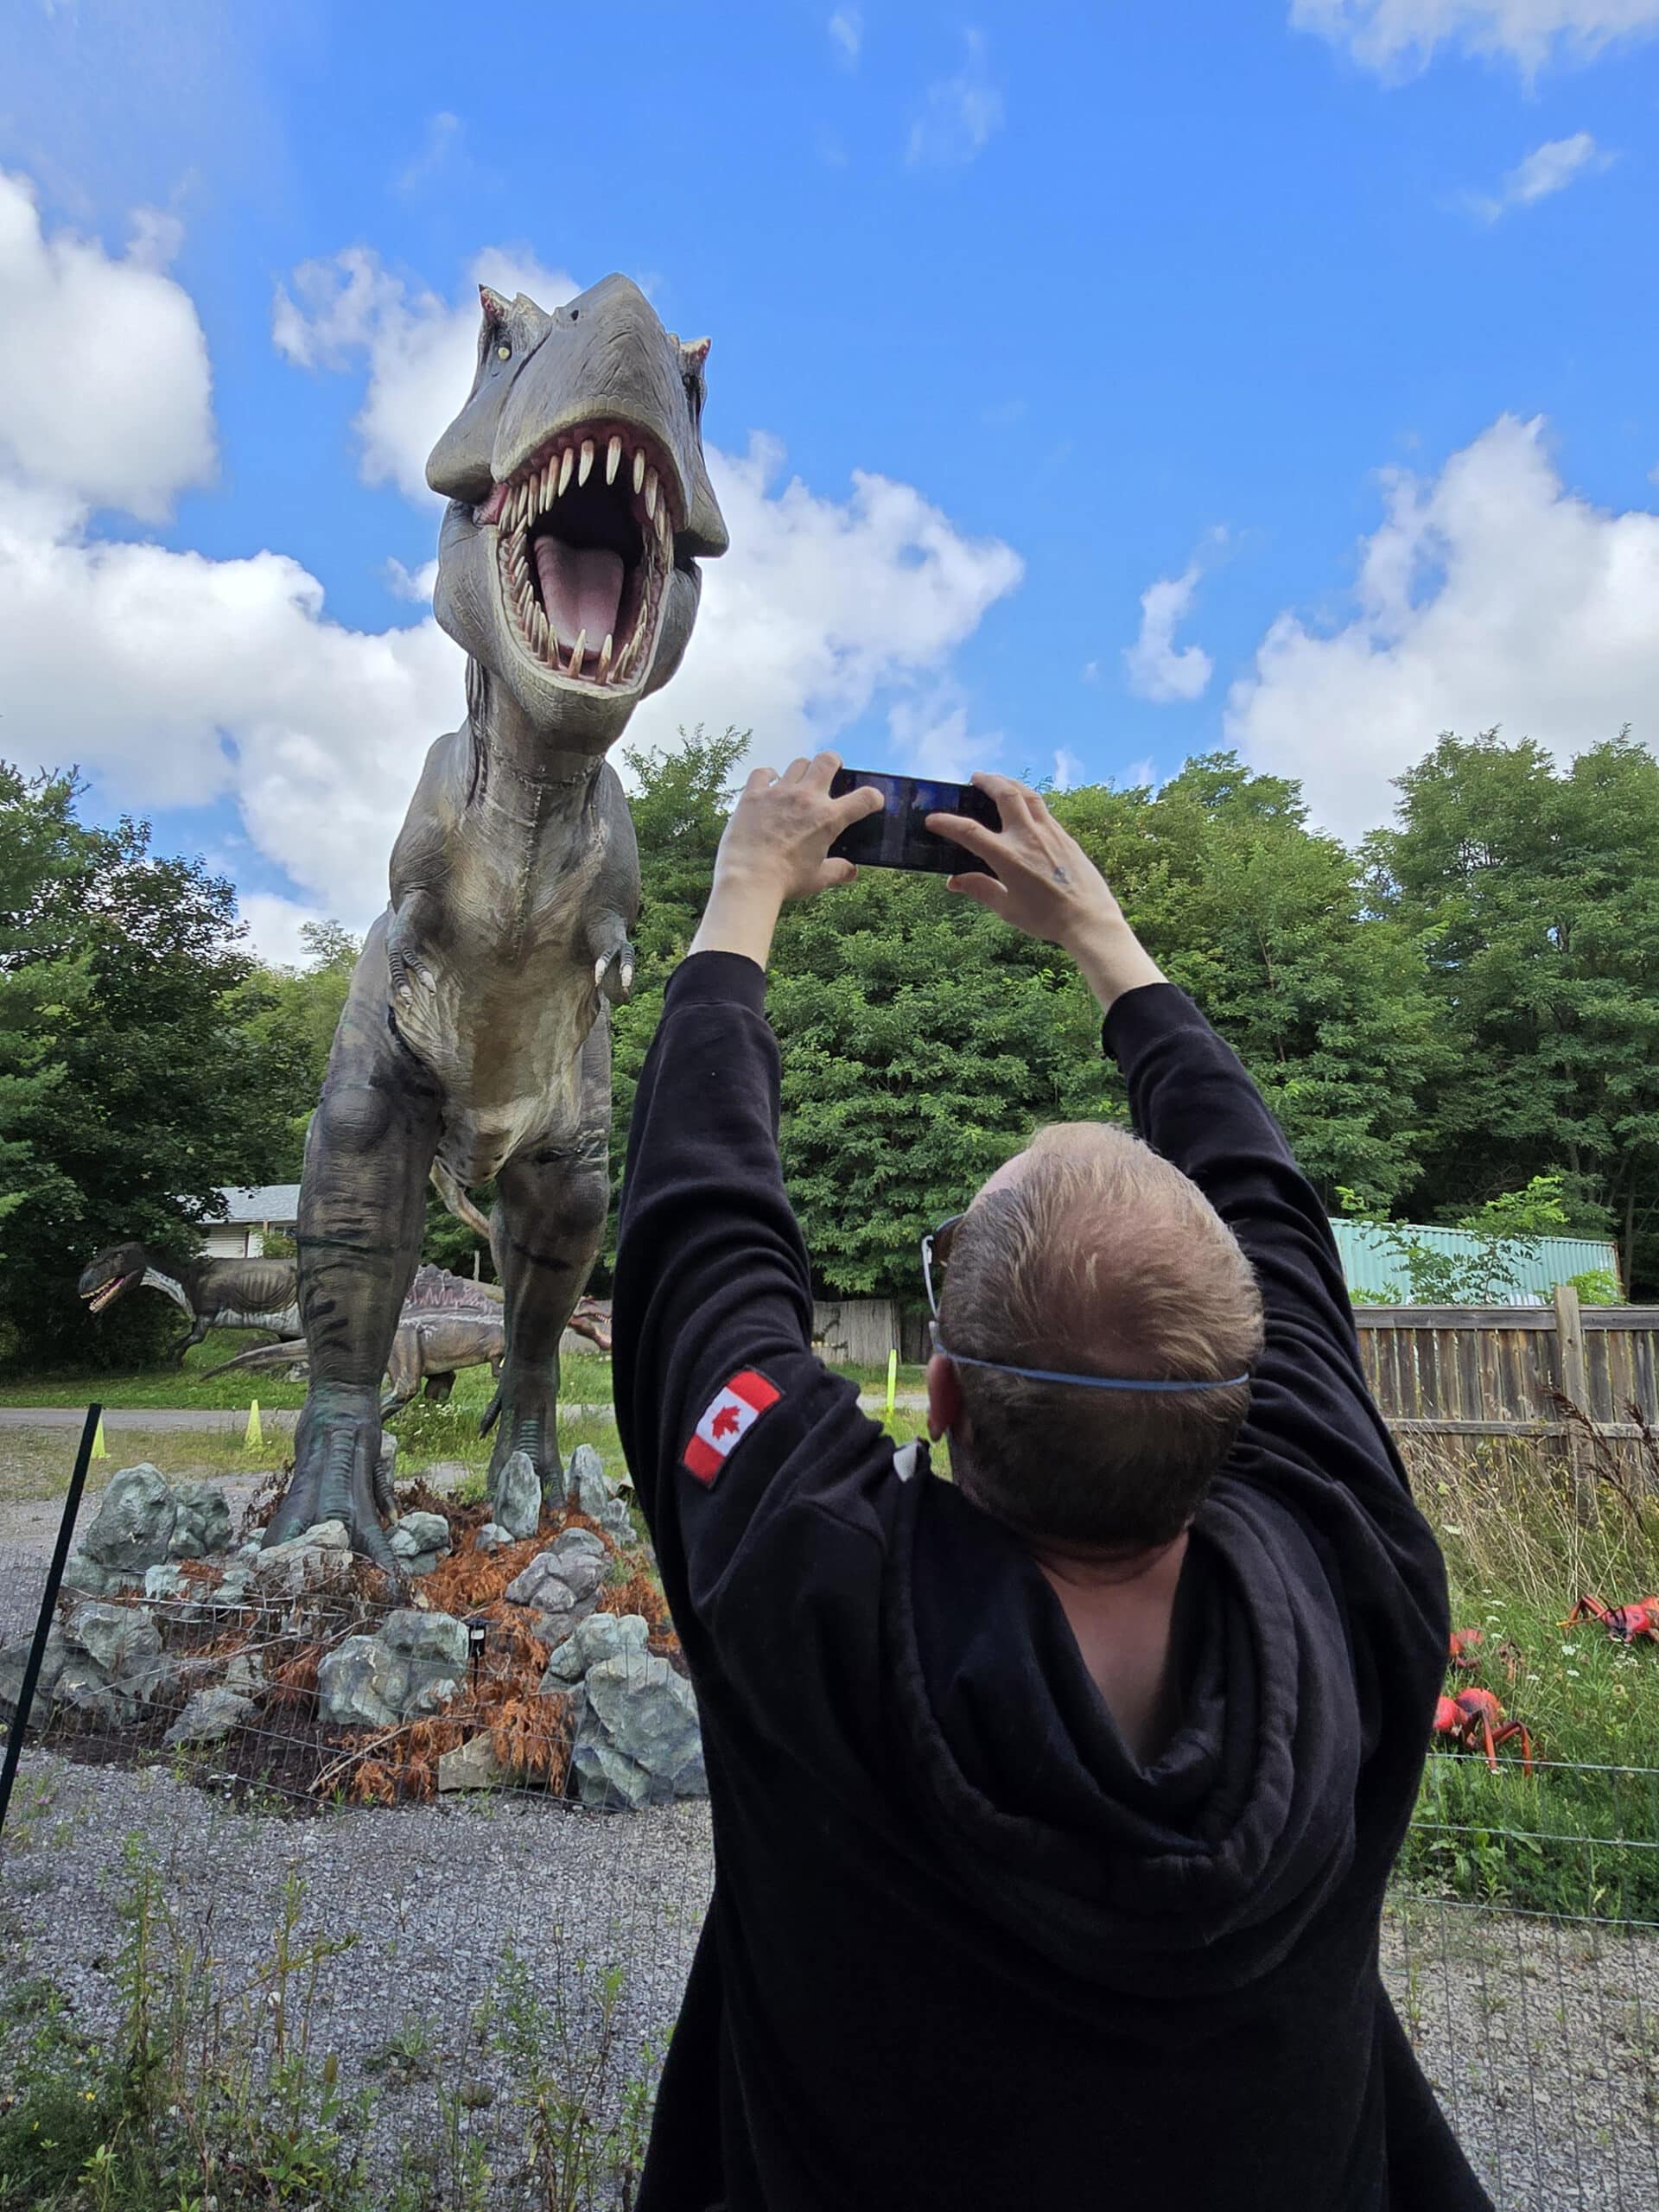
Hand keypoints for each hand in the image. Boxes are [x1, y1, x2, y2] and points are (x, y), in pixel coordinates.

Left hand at [688, 752, 882, 967]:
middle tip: (833, 770)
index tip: (872, 801)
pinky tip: (770, 783)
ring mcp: (779, 792)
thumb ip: (838, 871)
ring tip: (800, 781)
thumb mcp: (818, 879)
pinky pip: (763, 773)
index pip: (865, 798)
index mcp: (828, 819)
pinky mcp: (754, 794)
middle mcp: (807, 798)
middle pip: (827, 760)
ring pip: (799, 764)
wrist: (748, 878)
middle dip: (834, 762)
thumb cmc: (786, 880)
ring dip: (804, 770)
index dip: (874, 797)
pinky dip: (768, 775)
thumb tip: (851, 871)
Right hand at [926, 773, 1165, 1008]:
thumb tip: (954, 881)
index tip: (933, 819)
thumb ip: (980, 889)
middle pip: (1005, 794)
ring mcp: (1049, 832)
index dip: (947, 823)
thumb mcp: (1007, 908)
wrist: (1089, 919)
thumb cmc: (1046, 918)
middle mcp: (1028, 837)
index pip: (970, 831)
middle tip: (974, 778)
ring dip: (1009, 783)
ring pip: (1027, 794)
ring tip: (998, 782)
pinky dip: (1027, 798)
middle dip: (987, 781)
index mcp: (1008, 857)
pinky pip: (1042, 808)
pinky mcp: (1064, 836)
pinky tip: (1024, 804)